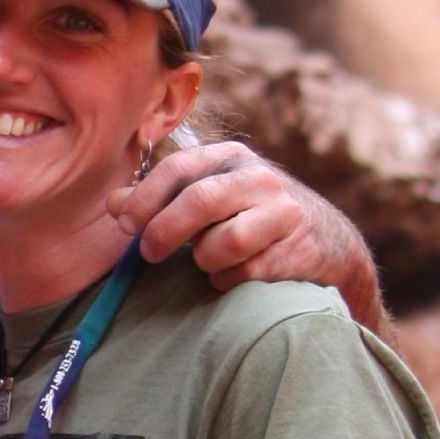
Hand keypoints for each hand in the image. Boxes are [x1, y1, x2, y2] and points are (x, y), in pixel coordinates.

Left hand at [106, 142, 387, 333]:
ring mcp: (284, 212)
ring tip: (206, 262)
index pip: (178, 168)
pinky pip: (245, 273)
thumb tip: (112, 204)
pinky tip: (234, 275)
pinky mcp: (300, 249)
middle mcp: (260, 178)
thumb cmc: (250, 217)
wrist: (327, 244)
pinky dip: (228, 280)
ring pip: (224, 242)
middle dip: (165, 232)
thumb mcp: (209, 197)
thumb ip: (160, 199)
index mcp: (230, 158)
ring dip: (204, 260)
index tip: (124, 225)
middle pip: (199, 202)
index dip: (145, 198)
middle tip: (148, 253)